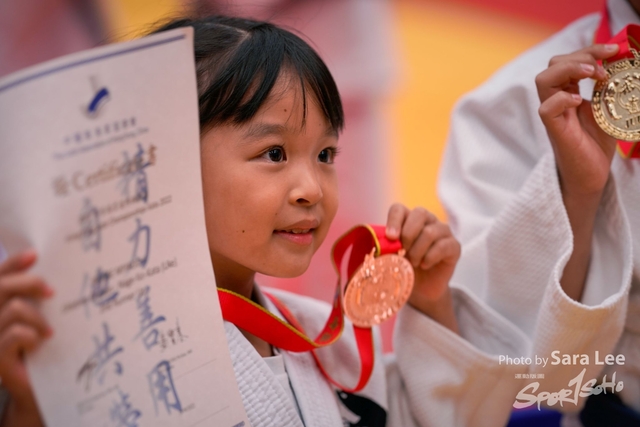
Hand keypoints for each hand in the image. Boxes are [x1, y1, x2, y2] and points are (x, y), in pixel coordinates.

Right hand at [0, 251, 51, 426]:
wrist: (37, 384)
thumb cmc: (39, 346)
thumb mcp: (37, 316)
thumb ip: (34, 294)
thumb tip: (42, 262)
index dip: (13, 262)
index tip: (35, 255)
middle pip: (1, 287)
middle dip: (29, 283)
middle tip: (51, 293)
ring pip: (13, 309)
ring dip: (37, 317)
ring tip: (49, 331)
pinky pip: (14, 335)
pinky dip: (31, 336)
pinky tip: (39, 343)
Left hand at [386, 204, 459, 331]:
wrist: (420, 289)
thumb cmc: (402, 269)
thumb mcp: (388, 259)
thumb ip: (380, 251)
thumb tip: (367, 253)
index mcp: (408, 219)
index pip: (399, 209)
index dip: (394, 220)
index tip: (390, 237)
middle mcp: (427, 221)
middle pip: (420, 213)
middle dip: (408, 234)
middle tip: (402, 252)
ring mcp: (443, 231)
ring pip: (431, 231)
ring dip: (418, 250)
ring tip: (412, 263)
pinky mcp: (454, 246)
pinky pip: (445, 245)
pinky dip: (431, 257)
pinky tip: (424, 265)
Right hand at [536, 44, 619, 197]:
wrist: (590, 175)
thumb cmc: (597, 144)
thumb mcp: (608, 108)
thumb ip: (610, 88)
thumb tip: (626, 63)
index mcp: (568, 91)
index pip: (569, 59)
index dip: (590, 49)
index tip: (614, 49)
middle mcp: (557, 99)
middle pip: (553, 64)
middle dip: (580, 56)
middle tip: (602, 66)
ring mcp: (554, 114)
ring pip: (543, 80)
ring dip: (569, 70)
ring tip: (593, 75)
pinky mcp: (554, 130)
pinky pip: (546, 109)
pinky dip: (562, 100)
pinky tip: (579, 101)